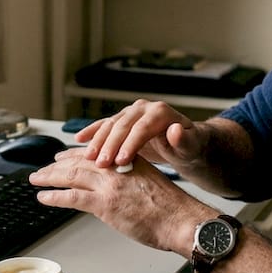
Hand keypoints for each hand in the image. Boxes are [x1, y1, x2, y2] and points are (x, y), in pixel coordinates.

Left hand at [30, 147, 209, 253]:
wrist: (181, 220)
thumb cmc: (171, 210)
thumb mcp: (150, 184)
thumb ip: (131, 182)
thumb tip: (119, 190)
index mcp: (128, 161)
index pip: (95, 153)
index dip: (75, 154)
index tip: (63, 156)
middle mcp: (116, 168)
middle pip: (79, 162)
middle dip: (57, 165)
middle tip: (43, 169)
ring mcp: (109, 185)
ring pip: (71, 175)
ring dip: (49, 177)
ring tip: (36, 180)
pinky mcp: (105, 204)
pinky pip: (72, 197)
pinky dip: (54, 196)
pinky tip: (43, 197)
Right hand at [74, 99, 206, 170]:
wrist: (186, 143)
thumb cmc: (190, 146)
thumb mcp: (192, 146)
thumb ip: (185, 139)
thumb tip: (176, 130)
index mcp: (160, 112)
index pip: (141, 127)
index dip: (130, 144)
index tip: (121, 161)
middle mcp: (143, 109)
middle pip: (122, 126)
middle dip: (110, 145)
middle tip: (101, 163)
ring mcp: (131, 113)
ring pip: (110, 125)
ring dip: (98, 141)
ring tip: (89, 158)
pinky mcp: (123, 121)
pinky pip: (104, 125)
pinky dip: (92, 131)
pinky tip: (79, 139)